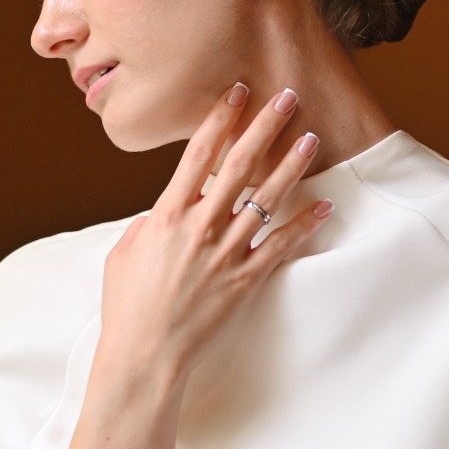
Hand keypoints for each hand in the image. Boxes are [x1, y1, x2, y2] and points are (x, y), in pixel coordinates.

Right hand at [95, 83, 330, 386]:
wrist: (144, 355)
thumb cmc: (127, 307)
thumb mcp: (125, 253)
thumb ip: (149, 224)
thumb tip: (167, 210)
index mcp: (166, 216)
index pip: (197, 155)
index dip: (219, 120)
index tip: (236, 93)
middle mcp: (199, 229)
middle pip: (239, 167)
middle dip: (264, 128)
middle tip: (286, 98)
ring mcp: (225, 255)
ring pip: (266, 201)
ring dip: (291, 166)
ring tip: (311, 139)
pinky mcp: (244, 282)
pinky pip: (280, 247)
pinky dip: (304, 226)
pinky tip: (324, 207)